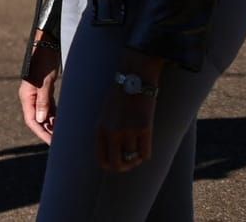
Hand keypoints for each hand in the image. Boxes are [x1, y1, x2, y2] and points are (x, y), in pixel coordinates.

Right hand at [19, 34, 58, 144]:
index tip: (54, 144)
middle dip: (48, 131)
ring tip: (64, 134)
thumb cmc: (44, 61)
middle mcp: (30, 96)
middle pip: (37, 119)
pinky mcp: (44, 89)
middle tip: (61, 143)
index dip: (42, 133)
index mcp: (26, 95)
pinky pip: (49, 107)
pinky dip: (55, 115)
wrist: (47, 44)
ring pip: (44, 114)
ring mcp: (37, 93)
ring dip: (52, 124)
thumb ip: (43, 101)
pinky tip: (63, 120)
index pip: (32, 120)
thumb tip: (41, 121)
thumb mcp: (45, 82)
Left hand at [97, 53, 162, 172]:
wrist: (133, 79)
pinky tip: (145, 148)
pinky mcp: (144, 128)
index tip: (118, 164)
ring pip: (133, 159)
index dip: (110, 166)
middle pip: (117, 165)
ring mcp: (128, 131)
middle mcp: (112, 132)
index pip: (101, 159)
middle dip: (124, 167)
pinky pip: (146, 153)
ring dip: (137, 159)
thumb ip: (106, 132)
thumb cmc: (120, 96)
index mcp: (99, 128)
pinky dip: (146, 154)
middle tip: (130, 163)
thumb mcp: (105, 113)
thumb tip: (113, 154)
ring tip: (138, 152)